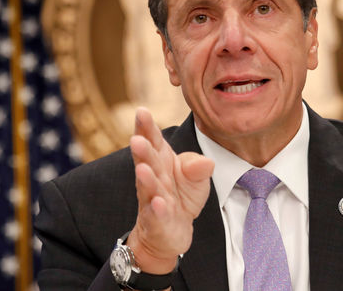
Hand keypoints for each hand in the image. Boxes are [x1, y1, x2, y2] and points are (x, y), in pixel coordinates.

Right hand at [127, 107, 214, 273]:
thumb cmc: (181, 195)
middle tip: (137, 139)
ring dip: (145, 179)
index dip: (146, 126)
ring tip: (143, 169)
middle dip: (142, 151)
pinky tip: (159, 203)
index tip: (141, 111)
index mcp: (161, 159)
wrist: (172, 230)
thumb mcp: (195, 176)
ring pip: (148, 188)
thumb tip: (205, 162)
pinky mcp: (157, 221)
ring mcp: (152, 199)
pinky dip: (157, 209)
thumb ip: (197, 166)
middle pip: (147, 162)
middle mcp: (153, 177)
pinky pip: (157, 214)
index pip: (152, 140)